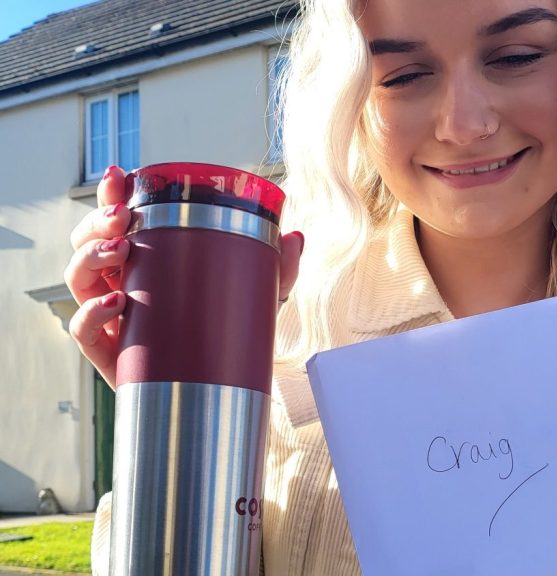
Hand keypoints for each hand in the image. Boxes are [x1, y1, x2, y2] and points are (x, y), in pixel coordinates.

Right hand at [65, 165, 303, 389]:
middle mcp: (121, 281)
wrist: (224, 387)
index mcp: (148, 258)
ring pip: (78, 277)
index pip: (119, 219)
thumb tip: (295, 238)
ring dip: (90, 257)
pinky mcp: (109, 352)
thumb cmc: (230, 330)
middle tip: (123, 219)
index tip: (119, 175)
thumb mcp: (260, 294)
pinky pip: (82, 329)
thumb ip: (278, 267)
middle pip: (87, 241)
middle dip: (97, 221)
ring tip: (120, 250)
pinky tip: (117, 302)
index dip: (111, 194)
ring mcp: (110, 316)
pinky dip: (91, 313)